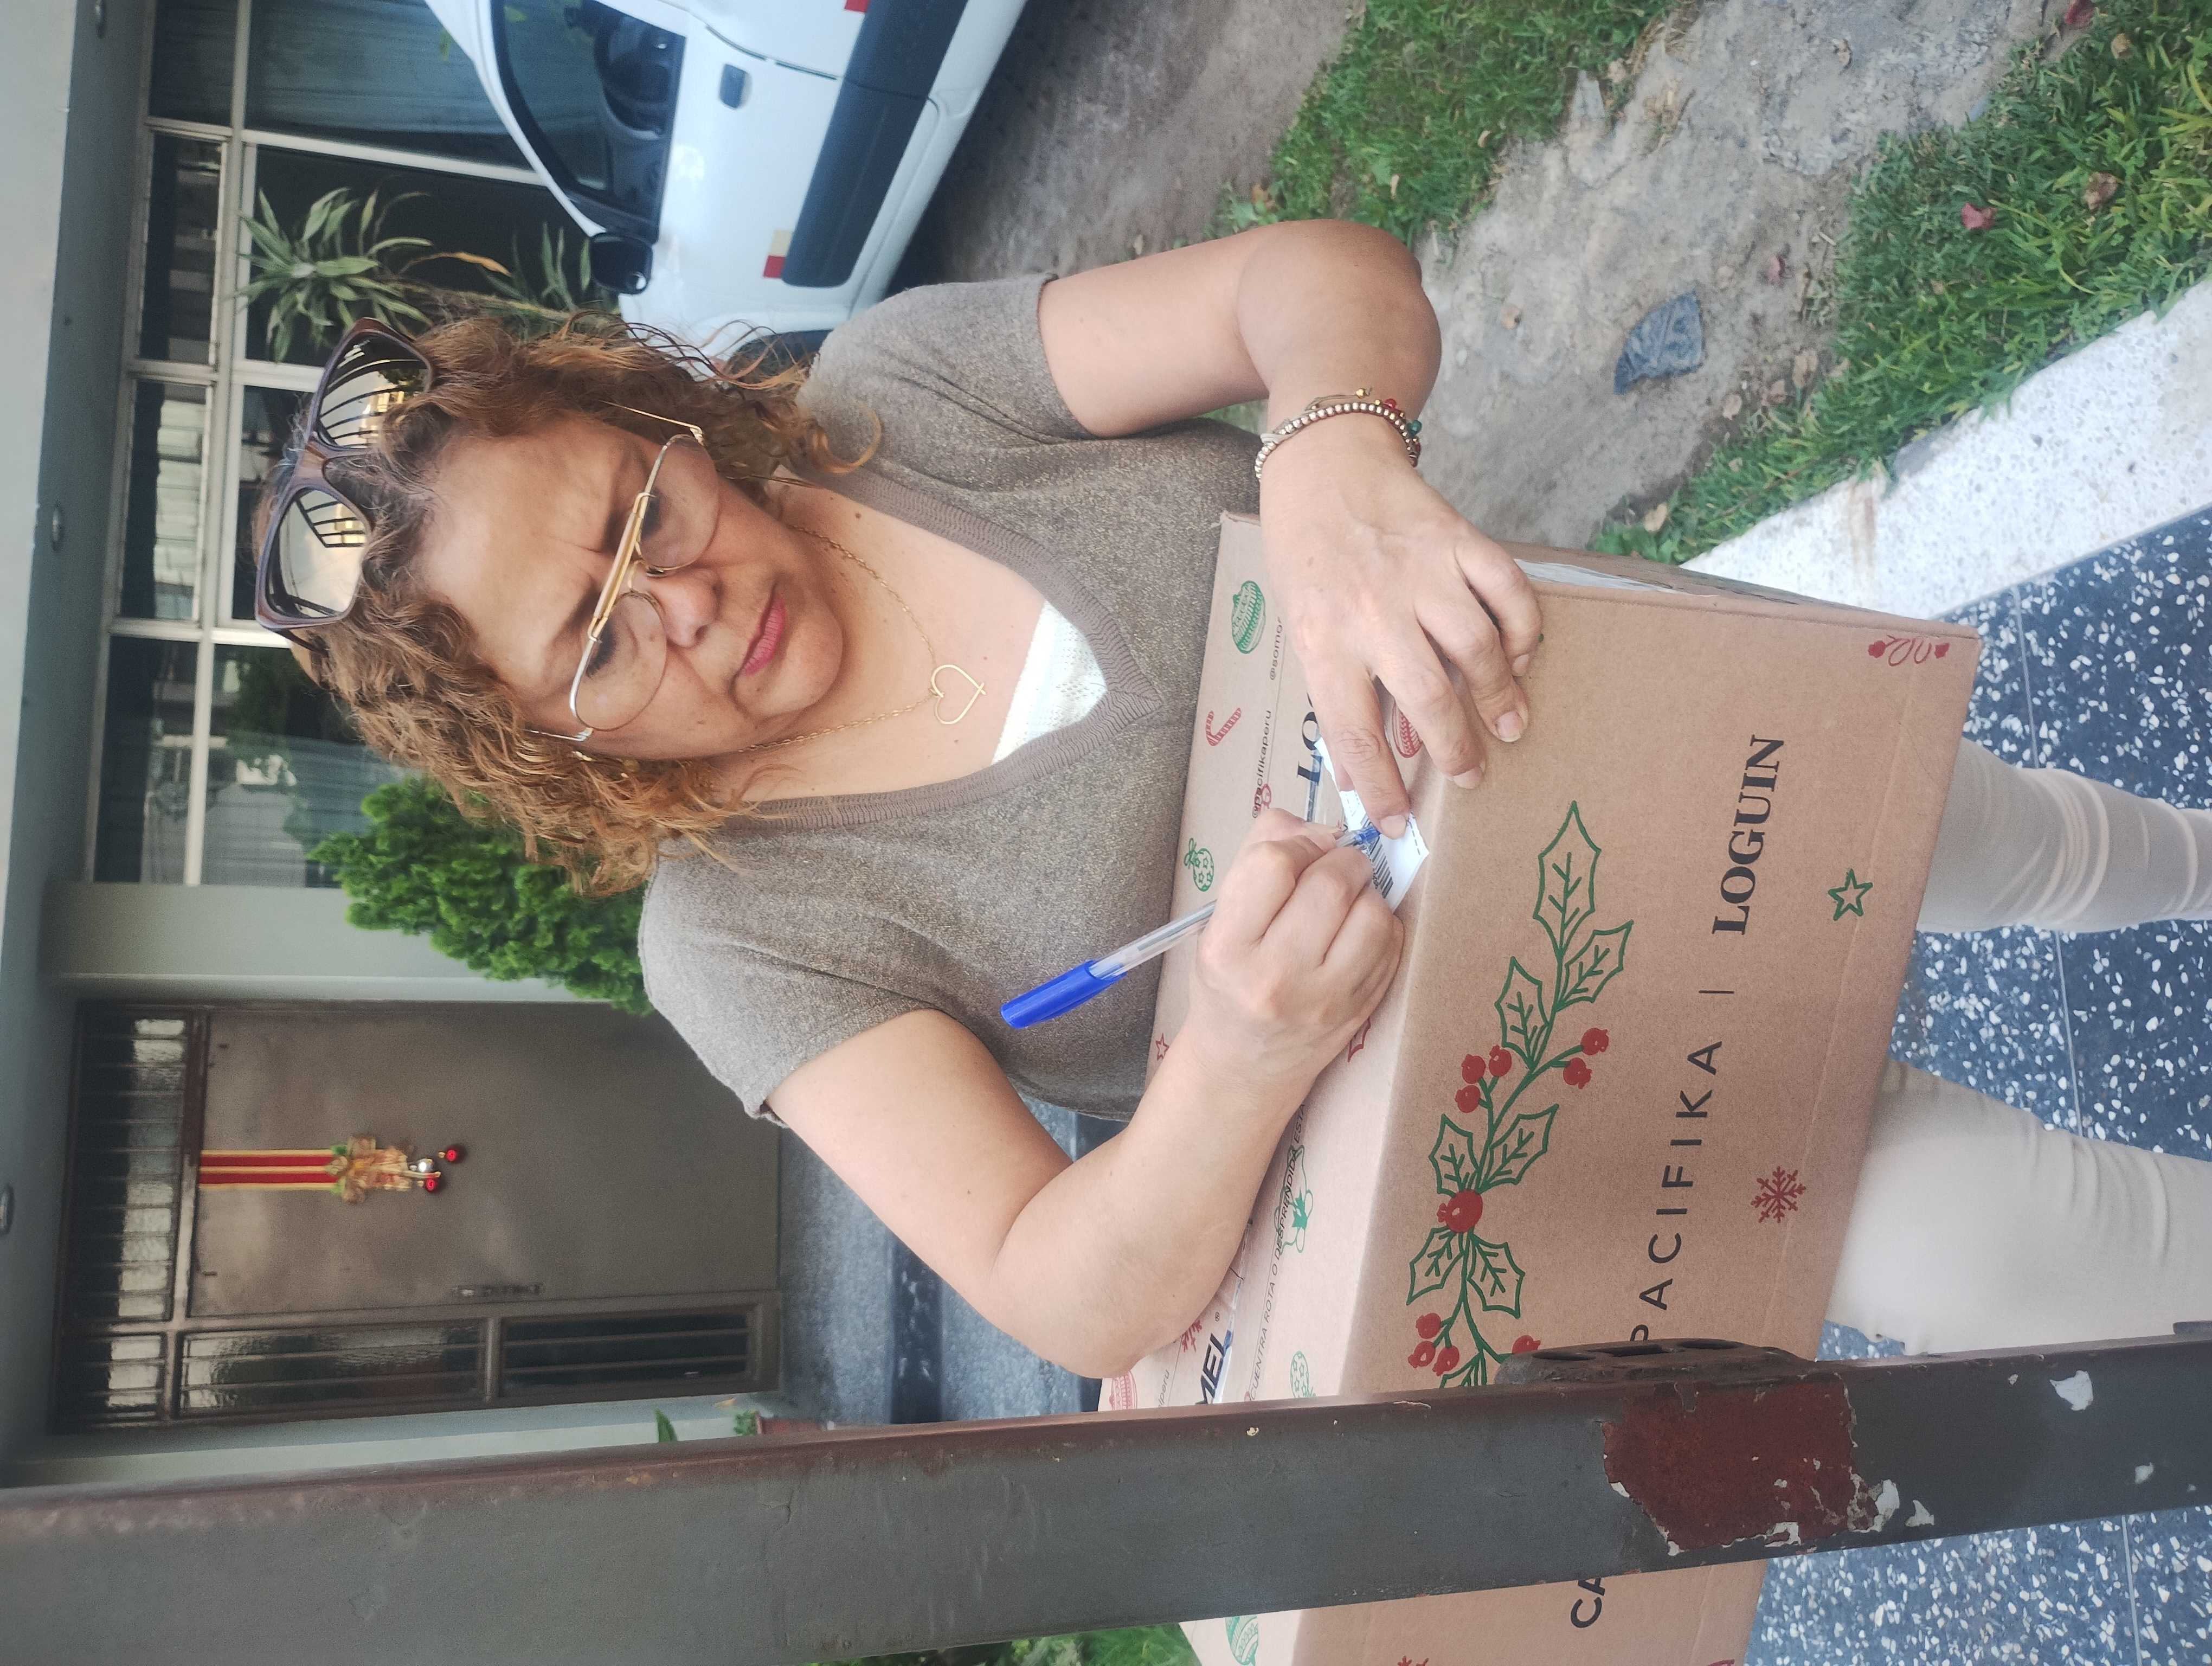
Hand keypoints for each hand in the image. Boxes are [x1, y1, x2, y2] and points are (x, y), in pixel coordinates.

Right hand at [1180, 811, 1402, 1103]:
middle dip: (1340, 860)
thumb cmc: (1229, 981)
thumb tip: (1315, 823)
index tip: (1299, 851)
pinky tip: (1357, 931)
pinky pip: (1391, 943)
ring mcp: (1323, 999)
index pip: (1273, 864)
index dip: (1296, 842)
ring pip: (1371, 912)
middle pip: (1331, 883)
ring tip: (1347, 900)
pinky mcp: (1359, 1011)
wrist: (1243, 1065)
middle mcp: (1274, 977)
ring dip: (1366, 892)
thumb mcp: (1219, 920)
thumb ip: (1258, 857)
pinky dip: (1381, 923)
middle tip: (1333, 866)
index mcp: (1227, 948)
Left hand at [1259, 414, 1541, 833]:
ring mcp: (1421, 571)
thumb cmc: (1305, 553)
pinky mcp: (1459, 538)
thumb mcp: (1300, 623)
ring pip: (1476, 649)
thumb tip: (1374, 758)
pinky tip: (1521, 656)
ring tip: (1511, 726)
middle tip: (1472, 775)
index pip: (1354, 731)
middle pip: (1427, 698)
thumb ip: (1336, 683)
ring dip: (1500, 696)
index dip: (1381, 785)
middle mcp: (1373, 608)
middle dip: (1455, 749)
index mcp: (1322, 637)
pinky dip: (1522, 629)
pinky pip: (1507, 592)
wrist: (1325, 463)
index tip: (1399, 823)